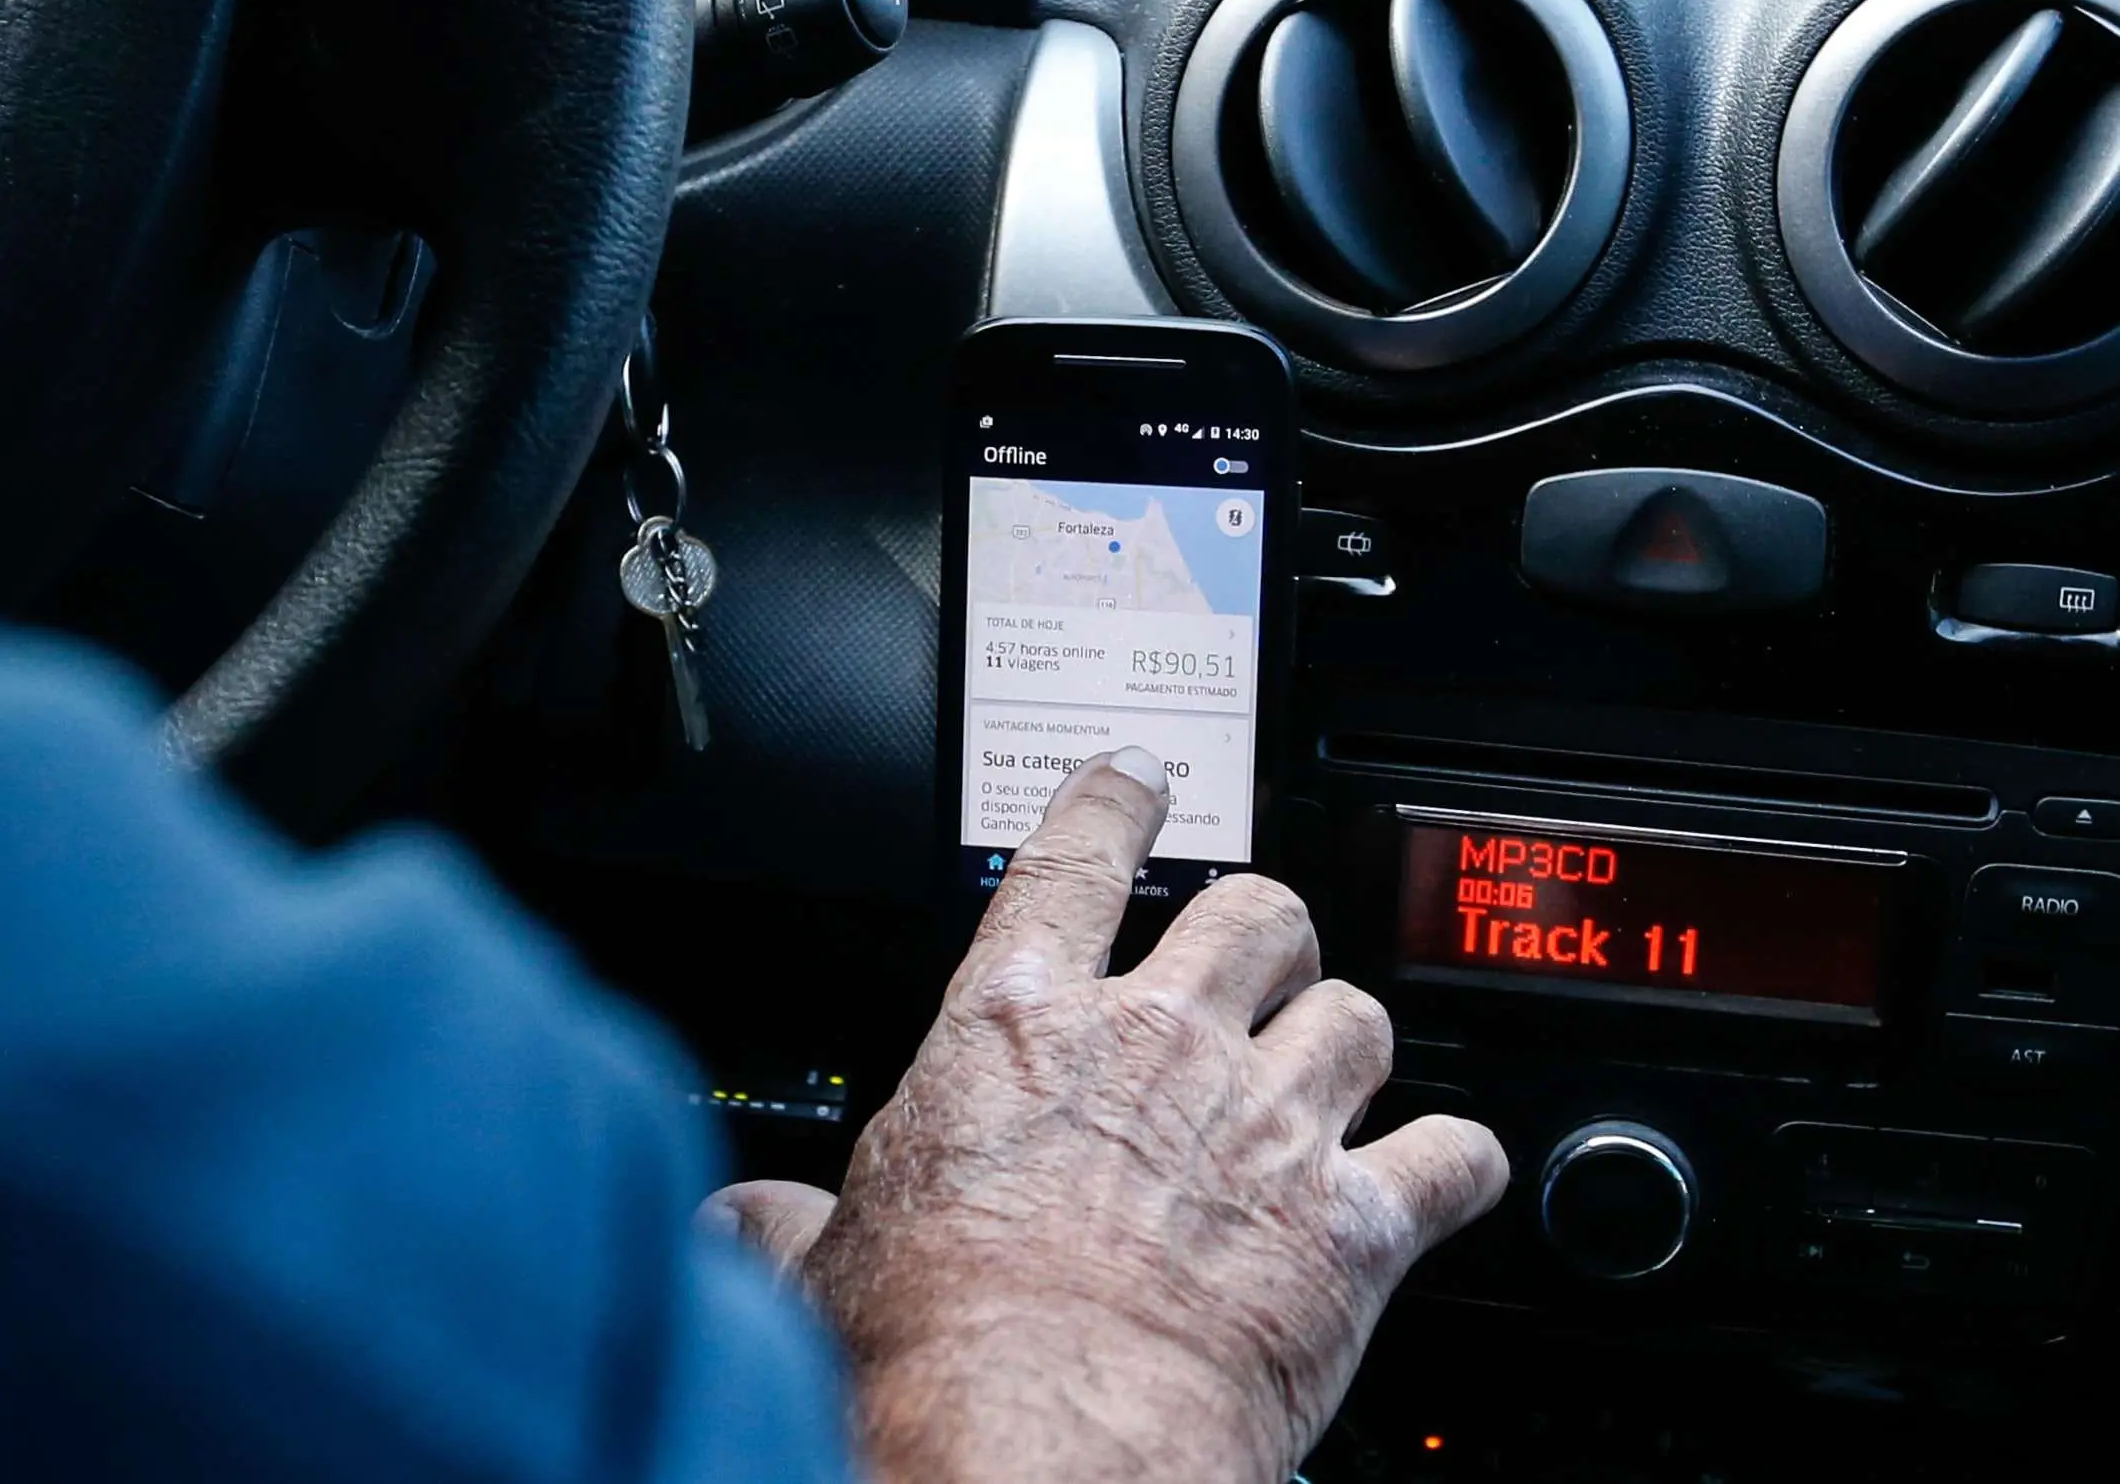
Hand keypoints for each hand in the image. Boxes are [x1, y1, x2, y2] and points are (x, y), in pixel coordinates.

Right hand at [709, 752, 1507, 1483]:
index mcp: (1016, 1026)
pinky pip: (1456, 1155)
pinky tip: (1447, 1174)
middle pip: (1255, 911)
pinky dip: (1460, 1163)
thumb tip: (734, 1225)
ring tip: (1334, 1063)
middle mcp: (1156, 1045)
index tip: (1141, 777)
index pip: (1078, 856)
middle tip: (1256, 954)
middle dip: (1266, 927)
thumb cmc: (932, 1342)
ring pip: (1357, 1014)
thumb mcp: (821, 1257)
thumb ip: (784, 1217)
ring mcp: (1264, 1124)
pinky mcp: (1352, 1226)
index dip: (1118, 799)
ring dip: (1348, 1037)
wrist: (1043, 1433)